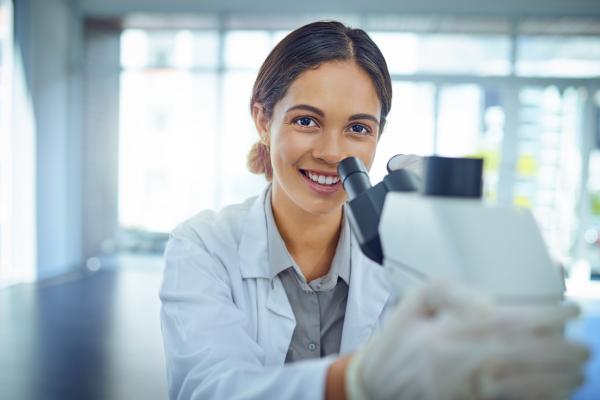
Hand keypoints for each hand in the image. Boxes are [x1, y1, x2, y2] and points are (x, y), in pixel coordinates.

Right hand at [345, 283, 588, 399]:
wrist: (374, 385)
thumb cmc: (397, 341)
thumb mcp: (414, 302)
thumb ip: (451, 292)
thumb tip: (490, 302)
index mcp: (444, 334)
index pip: (503, 324)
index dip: (542, 318)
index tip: (568, 312)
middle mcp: (457, 364)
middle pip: (519, 358)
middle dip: (558, 352)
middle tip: (583, 346)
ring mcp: (462, 391)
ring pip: (519, 387)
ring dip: (555, 380)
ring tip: (578, 371)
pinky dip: (535, 399)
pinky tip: (557, 393)